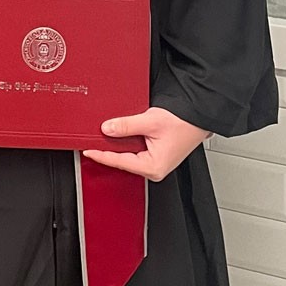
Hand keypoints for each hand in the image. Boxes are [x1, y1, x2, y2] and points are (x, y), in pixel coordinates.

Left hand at [81, 106, 210, 181]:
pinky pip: (134, 150)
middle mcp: (153, 169)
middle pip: (122, 160)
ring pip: (127, 155)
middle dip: (107, 150)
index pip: (119, 162)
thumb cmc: (184, 123)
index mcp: (153, 167)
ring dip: (116, 145)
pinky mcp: (154, 156)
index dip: (101, 155)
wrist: (198, 117)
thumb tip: (107, 129)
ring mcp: (154, 163)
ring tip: (101, 137)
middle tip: (89, 141)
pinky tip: (117, 135)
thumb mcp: (150, 121)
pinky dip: (125, 142)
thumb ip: (126, 126)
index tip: (87, 150)